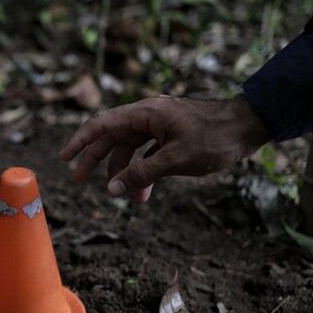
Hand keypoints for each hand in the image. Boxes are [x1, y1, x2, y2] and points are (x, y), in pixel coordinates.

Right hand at [58, 95, 270, 201]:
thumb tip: (111, 189)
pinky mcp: (171, 135)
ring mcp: (160, 125)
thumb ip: (141, 174)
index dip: (80, 141)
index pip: (102, 125)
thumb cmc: (215, 138)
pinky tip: (145, 191)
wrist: (249, 127)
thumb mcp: (176, 159)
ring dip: (126, 173)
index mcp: (146, 113)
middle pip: (112, 137)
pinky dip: (142, 171)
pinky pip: (147, 153)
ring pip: (130, 149)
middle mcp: (148, 116)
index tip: (64, 158)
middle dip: (96, 160)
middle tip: (80, 181)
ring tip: (130, 199)